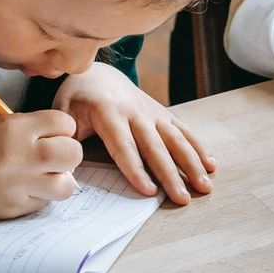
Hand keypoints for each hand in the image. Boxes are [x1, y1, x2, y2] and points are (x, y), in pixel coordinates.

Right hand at [0, 110, 81, 218]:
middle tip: (53, 156)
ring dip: (58, 180)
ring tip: (41, 176)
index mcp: (16, 129)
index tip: (52, 133)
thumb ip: (33, 130)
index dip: (61, 129)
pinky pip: (42, 203)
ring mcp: (16, 186)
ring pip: (66, 186)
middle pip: (73, 154)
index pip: (66, 124)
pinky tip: (20, 189)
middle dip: (67, 154)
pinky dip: (38, 196)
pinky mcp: (11, 209)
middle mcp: (20, 157)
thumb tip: (63, 138)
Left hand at [53, 62, 213, 204]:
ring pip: (176, 139)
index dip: (137, 170)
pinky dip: (199, 147)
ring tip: (205, 185)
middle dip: (172, 174)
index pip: (124, 147)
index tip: (149, 192)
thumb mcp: (62, 113)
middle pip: (156, 147)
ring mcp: (153, 111)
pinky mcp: (163, 113)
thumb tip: (66, 168)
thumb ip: (66, 138)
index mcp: (108, 112)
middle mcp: (136, 111)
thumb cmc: (76, 99)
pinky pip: (184, 131)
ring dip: (193, 163)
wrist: (98, 74)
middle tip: (184, 198)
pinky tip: (211, 165)